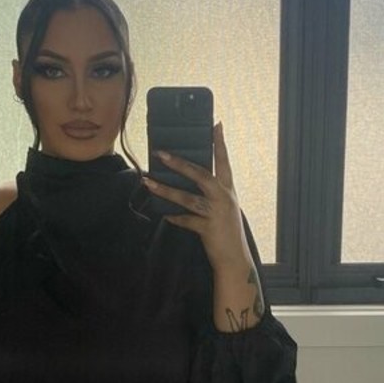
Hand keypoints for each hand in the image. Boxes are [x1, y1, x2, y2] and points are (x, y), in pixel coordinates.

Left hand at [144, 122, 250, 269]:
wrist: (235, 258)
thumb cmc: (227, 231)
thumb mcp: (225, 207)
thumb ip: (212, 193)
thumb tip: (191, 180)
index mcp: (228, 190)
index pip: (224, 161)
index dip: (220, 143)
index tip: (216, 124)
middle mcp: (223, 198)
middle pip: (200, 174)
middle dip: (180, 163)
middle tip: (161, 153)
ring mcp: (216, 213)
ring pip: (187, 197)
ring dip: (165, 189)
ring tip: (148, 182)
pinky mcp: (207, 228)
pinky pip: (185, 220)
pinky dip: (174, 218)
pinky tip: (164, 215)